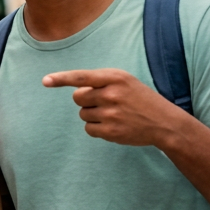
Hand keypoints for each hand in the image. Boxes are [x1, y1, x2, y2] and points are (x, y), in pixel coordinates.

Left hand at [43, 69, 184, 146]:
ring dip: (93, 115)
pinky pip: (88, 129)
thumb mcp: (125, 81)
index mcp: (115, 78)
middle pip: (78, 98)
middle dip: (85, 100)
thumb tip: (75, 91)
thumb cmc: (140, 98)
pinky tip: (113, 125)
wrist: (164, 122)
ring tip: (113, 114)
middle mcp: (111, 94)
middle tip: (103, 102)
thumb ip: (101, 82)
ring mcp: (111, 114)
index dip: (61, 78)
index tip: (45, 81)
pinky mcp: (110, 132)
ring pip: (82, 114)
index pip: (82, 77)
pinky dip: (96, 128)